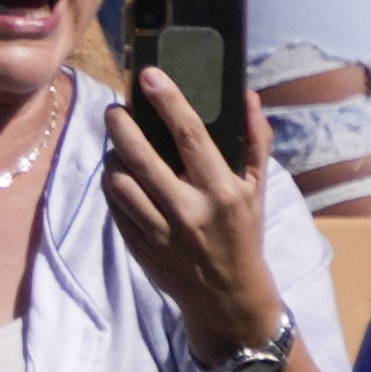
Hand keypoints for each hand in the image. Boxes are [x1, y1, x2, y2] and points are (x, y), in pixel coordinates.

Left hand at [105, 58, 284, 355]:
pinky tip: (120, 173)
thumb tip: (248, 97)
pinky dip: (113, 182)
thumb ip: (254, 142)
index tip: (149, 75)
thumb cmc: (243, 233)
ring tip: (119, 143)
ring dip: (113, 155)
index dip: (169, 101)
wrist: (228, 296)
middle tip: (116, 108)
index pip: (192, 136)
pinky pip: (113, 203)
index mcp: (223, 192)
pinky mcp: (138, 244)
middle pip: (140, 155)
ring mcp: (160, 230)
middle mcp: (189, 210)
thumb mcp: (257, 191)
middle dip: (121, 124)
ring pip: (119, 179)